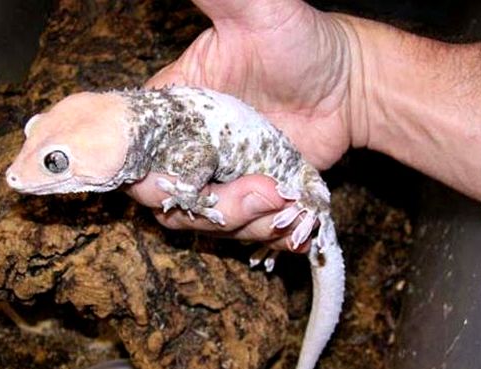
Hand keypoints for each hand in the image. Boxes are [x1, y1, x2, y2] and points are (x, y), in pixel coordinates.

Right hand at [128, 0, 358, 251]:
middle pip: (163, 197)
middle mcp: (188, 147)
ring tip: (282, 197)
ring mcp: (218, 178)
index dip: (143, 169)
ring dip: (242, 222)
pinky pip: (239, 232)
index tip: (183, 173)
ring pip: (201, 222)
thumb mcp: (259, 12)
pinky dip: (264, 234)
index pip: (131, 148)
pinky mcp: (249, 199)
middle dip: (204, 206)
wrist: (349, 86)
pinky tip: (292, 223)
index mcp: (175, 108)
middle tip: (258, 189)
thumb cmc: (305, 44)